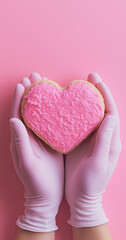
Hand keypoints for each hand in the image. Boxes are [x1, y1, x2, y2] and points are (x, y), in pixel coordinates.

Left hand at [10, 73, 63, 231]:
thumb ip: (20, 142)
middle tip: (34, 77)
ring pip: (38, 115)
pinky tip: (56, 105)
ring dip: (40, 99)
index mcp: (20, 140)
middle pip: (28, 110)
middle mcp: (28, 137)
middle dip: (29, 93)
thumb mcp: (28, 163)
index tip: (23, 83)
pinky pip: (48, 123)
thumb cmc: (36, 182)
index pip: (18, 114)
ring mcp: (39, 139)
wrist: (46, 196)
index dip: (20, 99)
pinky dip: (51, 112)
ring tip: (43, 84)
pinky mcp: (50, 142)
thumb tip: (14, 120)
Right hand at [65, 73, 121, 226]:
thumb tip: (110, 116)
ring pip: (90, 115)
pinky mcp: (81, 143)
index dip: (105, 95)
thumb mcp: (98, 163)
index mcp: (111, 141)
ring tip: (77, 87)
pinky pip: (80, 124)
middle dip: (96, 92)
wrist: (82, 198)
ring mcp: (92, 140)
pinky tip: (68, 106)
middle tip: (88, 78)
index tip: (97, 81)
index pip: (111, 113)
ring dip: (85, 100)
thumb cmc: (90, 184)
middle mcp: (103, 137)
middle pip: (101, 110)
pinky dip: (76, 113)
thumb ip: (104, 141)